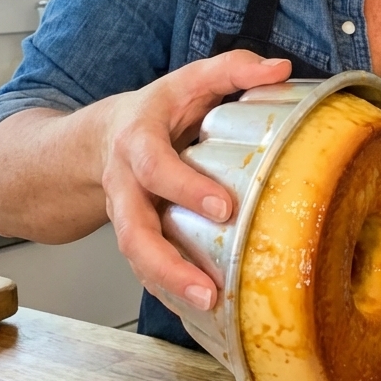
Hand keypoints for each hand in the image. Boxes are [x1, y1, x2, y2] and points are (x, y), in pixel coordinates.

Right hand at [100, 50, 290, 312]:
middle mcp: (126, 185)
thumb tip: (279, 68)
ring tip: (209, 304)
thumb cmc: (156, 112)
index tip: (223, 207)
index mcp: (138, 142)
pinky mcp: (137, 239)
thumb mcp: (188, 80)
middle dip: (168, 261)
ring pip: (137, 258)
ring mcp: (128, 217)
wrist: (101, 138)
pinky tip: (203, 312)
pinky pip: (147, 271)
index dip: (184, 187)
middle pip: (134, 230)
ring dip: (170, 286)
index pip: (154, 165)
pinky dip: (171, 293)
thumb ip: (231, 70)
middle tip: (208, 285)